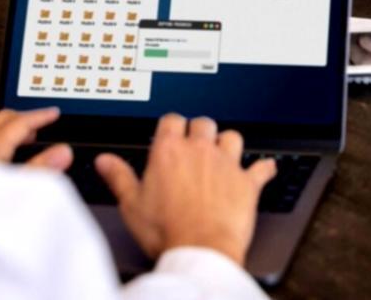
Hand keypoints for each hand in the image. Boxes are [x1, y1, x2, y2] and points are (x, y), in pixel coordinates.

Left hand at [0, 107, 70, 170]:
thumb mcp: (13, 192)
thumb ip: (39, 170)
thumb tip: (62, 152)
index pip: (19, 122)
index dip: (40, 115)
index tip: (52, 113)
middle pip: (0, 119)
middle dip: (23, 119)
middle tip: (39, 125)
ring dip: (6, 132)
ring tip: (20, 143)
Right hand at [95, 114, 276, 264]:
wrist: (201, 249)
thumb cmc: (166, 230)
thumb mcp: (131, 204)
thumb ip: (119, 177)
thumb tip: (104, 160)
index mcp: (169, 152)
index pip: (172, 120)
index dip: (171, 126)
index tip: (169, 134)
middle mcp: (200, 151)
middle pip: (203, 123)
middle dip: (198, 130)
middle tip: (194, 144)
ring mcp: (227, 164)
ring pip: (232, 136)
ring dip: (227, 142)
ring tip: (222, 153)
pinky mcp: (247, 182)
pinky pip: (262, 167)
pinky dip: (264, 168)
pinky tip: (265, 168)